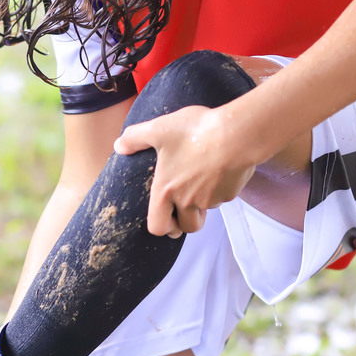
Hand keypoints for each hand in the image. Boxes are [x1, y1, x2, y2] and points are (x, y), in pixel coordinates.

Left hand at [113, 105, 259, 237]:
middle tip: (184, 207)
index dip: (161, 227)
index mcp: (166, 191)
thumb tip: (118, 146)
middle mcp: (187, 201)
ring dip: (202, 207)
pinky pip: (222, 199)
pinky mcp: (230, 194)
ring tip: (201, 185)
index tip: (166, 218)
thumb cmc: (196, 132)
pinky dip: (219, 191)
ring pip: (205, 213)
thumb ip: (135, 137)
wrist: (236, 134)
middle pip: (187, 227)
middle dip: (185, 221)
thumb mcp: (160, 128)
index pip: (158, 227)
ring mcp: (211, 200)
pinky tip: (219, 171)